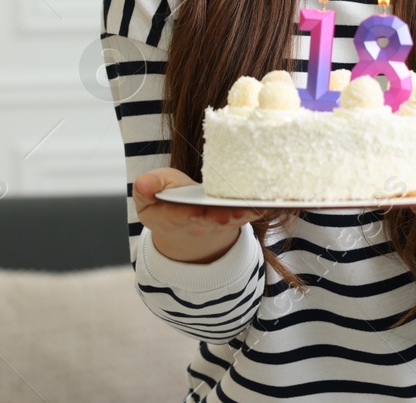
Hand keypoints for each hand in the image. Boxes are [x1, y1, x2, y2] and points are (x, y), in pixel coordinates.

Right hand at [133, 167, 264, 264]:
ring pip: (235, 219)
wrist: (184, 230)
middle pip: (213, 220)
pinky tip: (273, 199)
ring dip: (247, 213)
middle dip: (223, 216)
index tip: (195, 210)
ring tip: (259, 204)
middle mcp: (201, 223)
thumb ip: (146, 189)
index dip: (188, 213)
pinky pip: (250, 213)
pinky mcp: (238, 216)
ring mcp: (221, 222)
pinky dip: (261, 207)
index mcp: (174, 217)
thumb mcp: (148, 197)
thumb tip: (142, 184)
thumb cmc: (166, 204)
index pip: (182, 215)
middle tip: (233, 210)